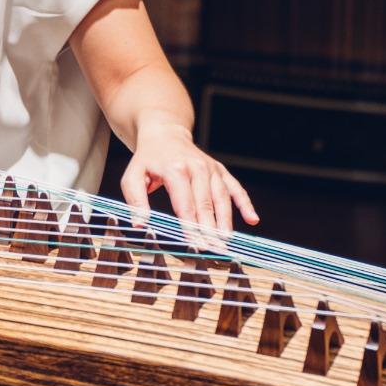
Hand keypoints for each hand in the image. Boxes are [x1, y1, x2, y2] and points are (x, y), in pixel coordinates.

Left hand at [121, 121, 257, 235]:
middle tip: (214, 251)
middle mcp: (197, 168)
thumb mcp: (133, 176)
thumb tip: (140, 224)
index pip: (185, 205)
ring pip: (222, 198)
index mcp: (176, 170)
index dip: (191, 228)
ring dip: (226, 221)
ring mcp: (210, 168)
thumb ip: (136, 201)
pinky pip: (235, 187)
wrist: (164, 134)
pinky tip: (252, 219)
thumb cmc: (148, 160)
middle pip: (206, 204)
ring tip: (226, 242)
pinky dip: (245, 203)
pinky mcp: (219, 170)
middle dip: (210, 230)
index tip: (196, 246)